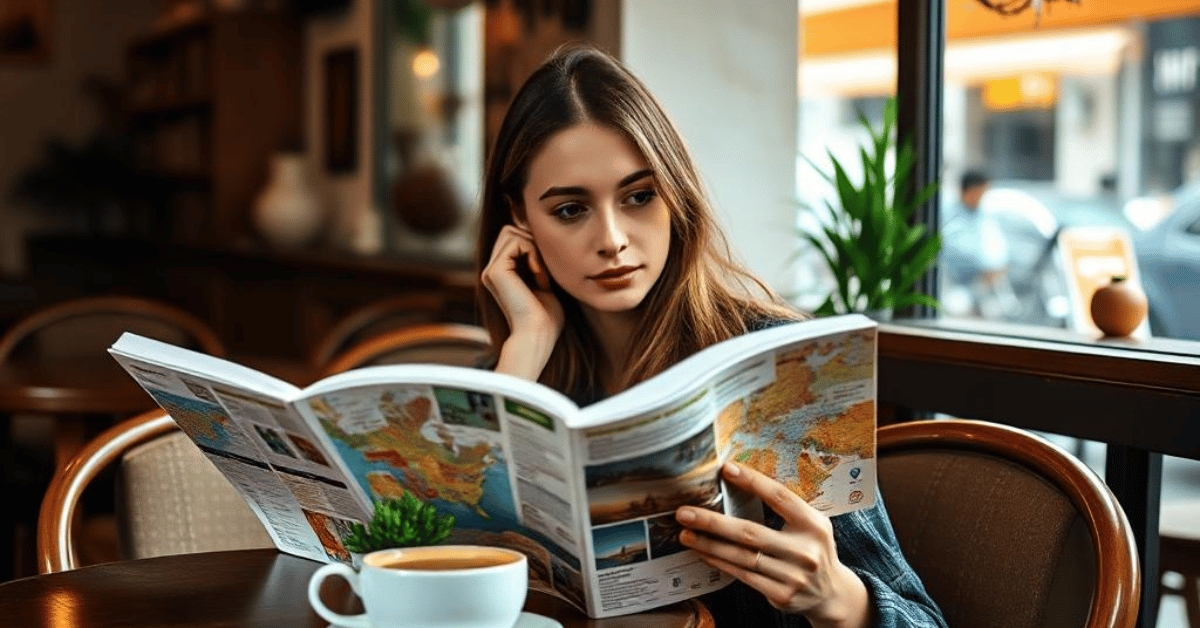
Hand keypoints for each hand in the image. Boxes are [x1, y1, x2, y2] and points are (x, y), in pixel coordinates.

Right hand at [481, 225, 564, 379]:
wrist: (538, 335)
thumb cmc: (547, 316)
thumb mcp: (543, 281)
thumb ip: (537, 260)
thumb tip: (541, 234)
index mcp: (501, 274)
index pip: (513, 237)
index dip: (533, 245)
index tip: (545, 272)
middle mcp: (491, 271)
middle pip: (509, 230)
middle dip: (532, 243)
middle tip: (543, 270)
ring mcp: (490, 271)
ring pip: (510, 231)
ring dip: (533, 248)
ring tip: (541, 274)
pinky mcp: (494, 271)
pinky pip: (515, 242)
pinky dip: (533, 255)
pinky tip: (539, 277)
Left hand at [675, 462, 868, 627]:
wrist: (831, 594)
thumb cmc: (811, 548)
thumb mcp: (811, 524)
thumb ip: (785, 507)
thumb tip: (740, 480)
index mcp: (814, 525)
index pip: (779, 497)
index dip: (752, 481)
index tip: (726, 470)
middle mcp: (805, 551)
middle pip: (750, 532)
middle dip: (712, 522)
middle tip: (684, 512)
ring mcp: (793, 576)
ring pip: (741, 557)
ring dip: (709, 545)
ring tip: (685, 534)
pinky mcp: (782, 595)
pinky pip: (743, 576)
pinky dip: (720, 563)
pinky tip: (702, 553)